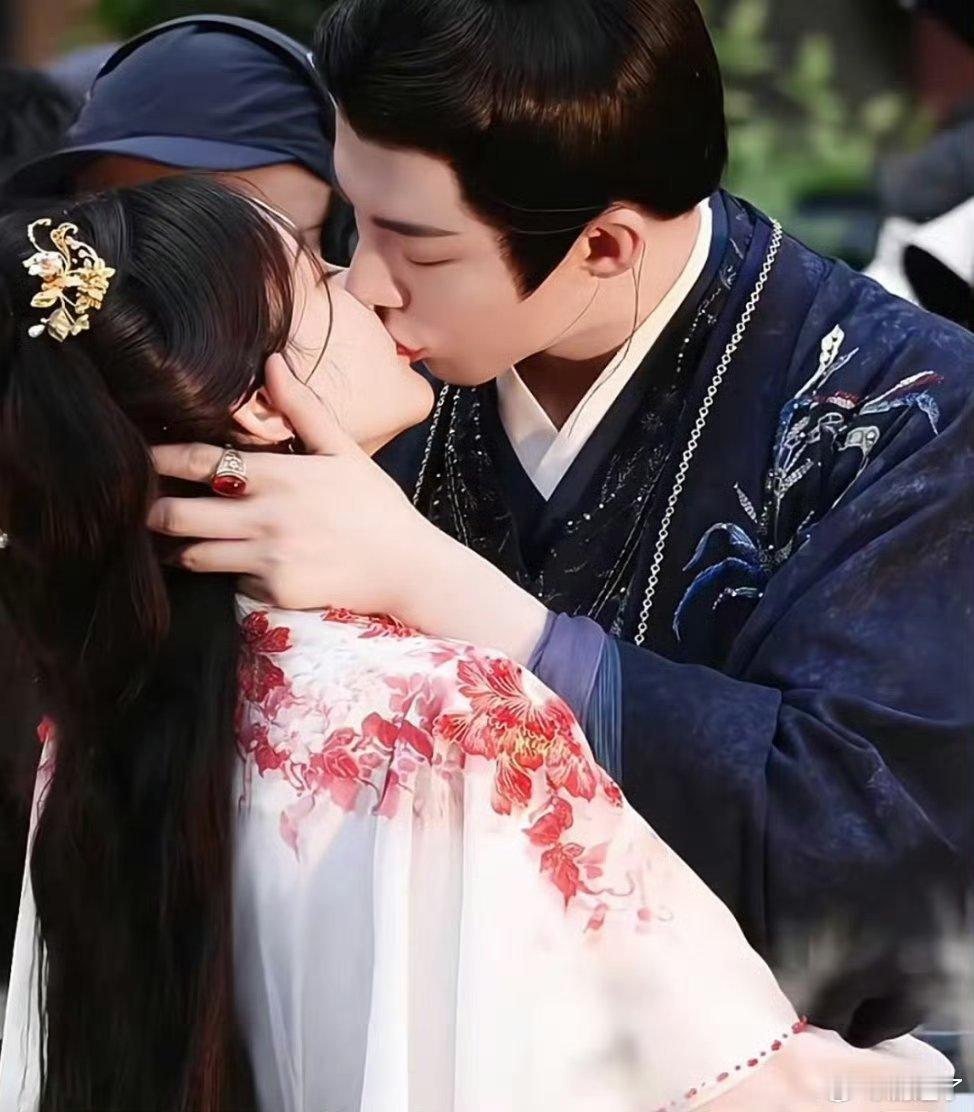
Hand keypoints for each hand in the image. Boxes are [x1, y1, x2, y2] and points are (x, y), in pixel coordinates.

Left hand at [149, 356, 548, 661]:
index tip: (139, 456)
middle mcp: (265, 518)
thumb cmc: (376, 505)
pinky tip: (242, 564)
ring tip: (177, 538)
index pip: (198, 463)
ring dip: (181, 546)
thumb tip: (271, 363)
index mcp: (279, 476)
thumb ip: (302, 409)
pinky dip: (230, 573)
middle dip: (152, 510)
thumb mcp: (343, 451)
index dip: (160, 459)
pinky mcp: (274, 592)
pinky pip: (232, 583)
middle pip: (177, 516)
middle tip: (143, 505)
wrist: (407, 568)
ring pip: (194, 555)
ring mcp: (267, 559)